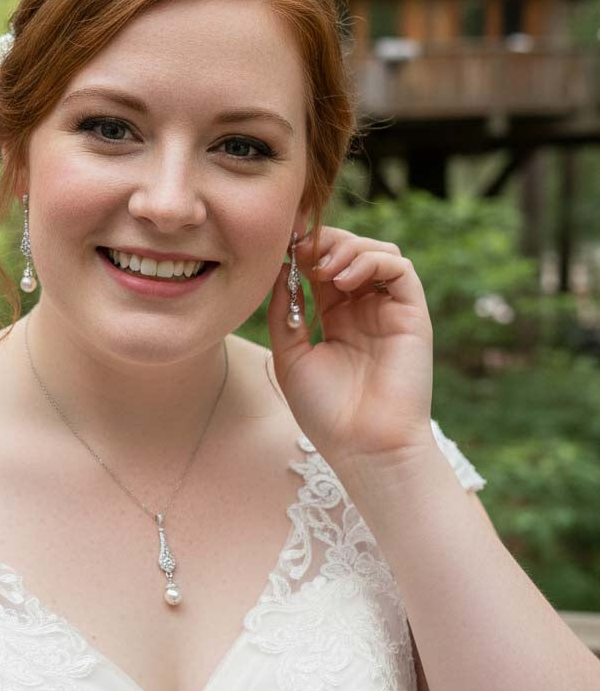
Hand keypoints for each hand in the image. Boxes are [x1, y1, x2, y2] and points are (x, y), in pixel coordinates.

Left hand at [267, 227, 434, 469]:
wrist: (364, 447)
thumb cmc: (326, 412)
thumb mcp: (290, 357)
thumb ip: (284, 313)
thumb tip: (278, 269)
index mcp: (337, 318)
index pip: (323, 267)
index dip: (305, 250)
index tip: (281, 243)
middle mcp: (365, 310)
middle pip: (351, 251)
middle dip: (324, 242)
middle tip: (300, 248)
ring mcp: (389, 311)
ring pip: (379, 252)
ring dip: (348, 248)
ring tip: (322, 268)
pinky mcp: (412, 315)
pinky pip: (401, 269)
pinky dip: (372, 260)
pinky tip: (343, 279)